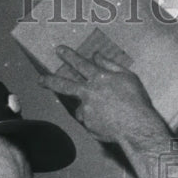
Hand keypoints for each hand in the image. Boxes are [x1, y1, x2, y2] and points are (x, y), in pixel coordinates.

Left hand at [38, 46, 168, 146]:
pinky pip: (91, 122)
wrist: (137, 127)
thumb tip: (96, 56)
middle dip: (50, 81)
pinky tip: (111, 123)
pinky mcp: (88, 126)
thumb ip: (110, 65)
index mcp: (99, 78)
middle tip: (40, 80)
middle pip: (64, 85)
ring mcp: (86, 110)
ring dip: (90, 109)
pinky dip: (98, 122)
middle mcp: (88, 93)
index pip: (80, 63)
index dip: (69, 56)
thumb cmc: (136, 101)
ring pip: (82, 108)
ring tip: (109, 114)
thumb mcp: (128, 77)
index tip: (59, 50)